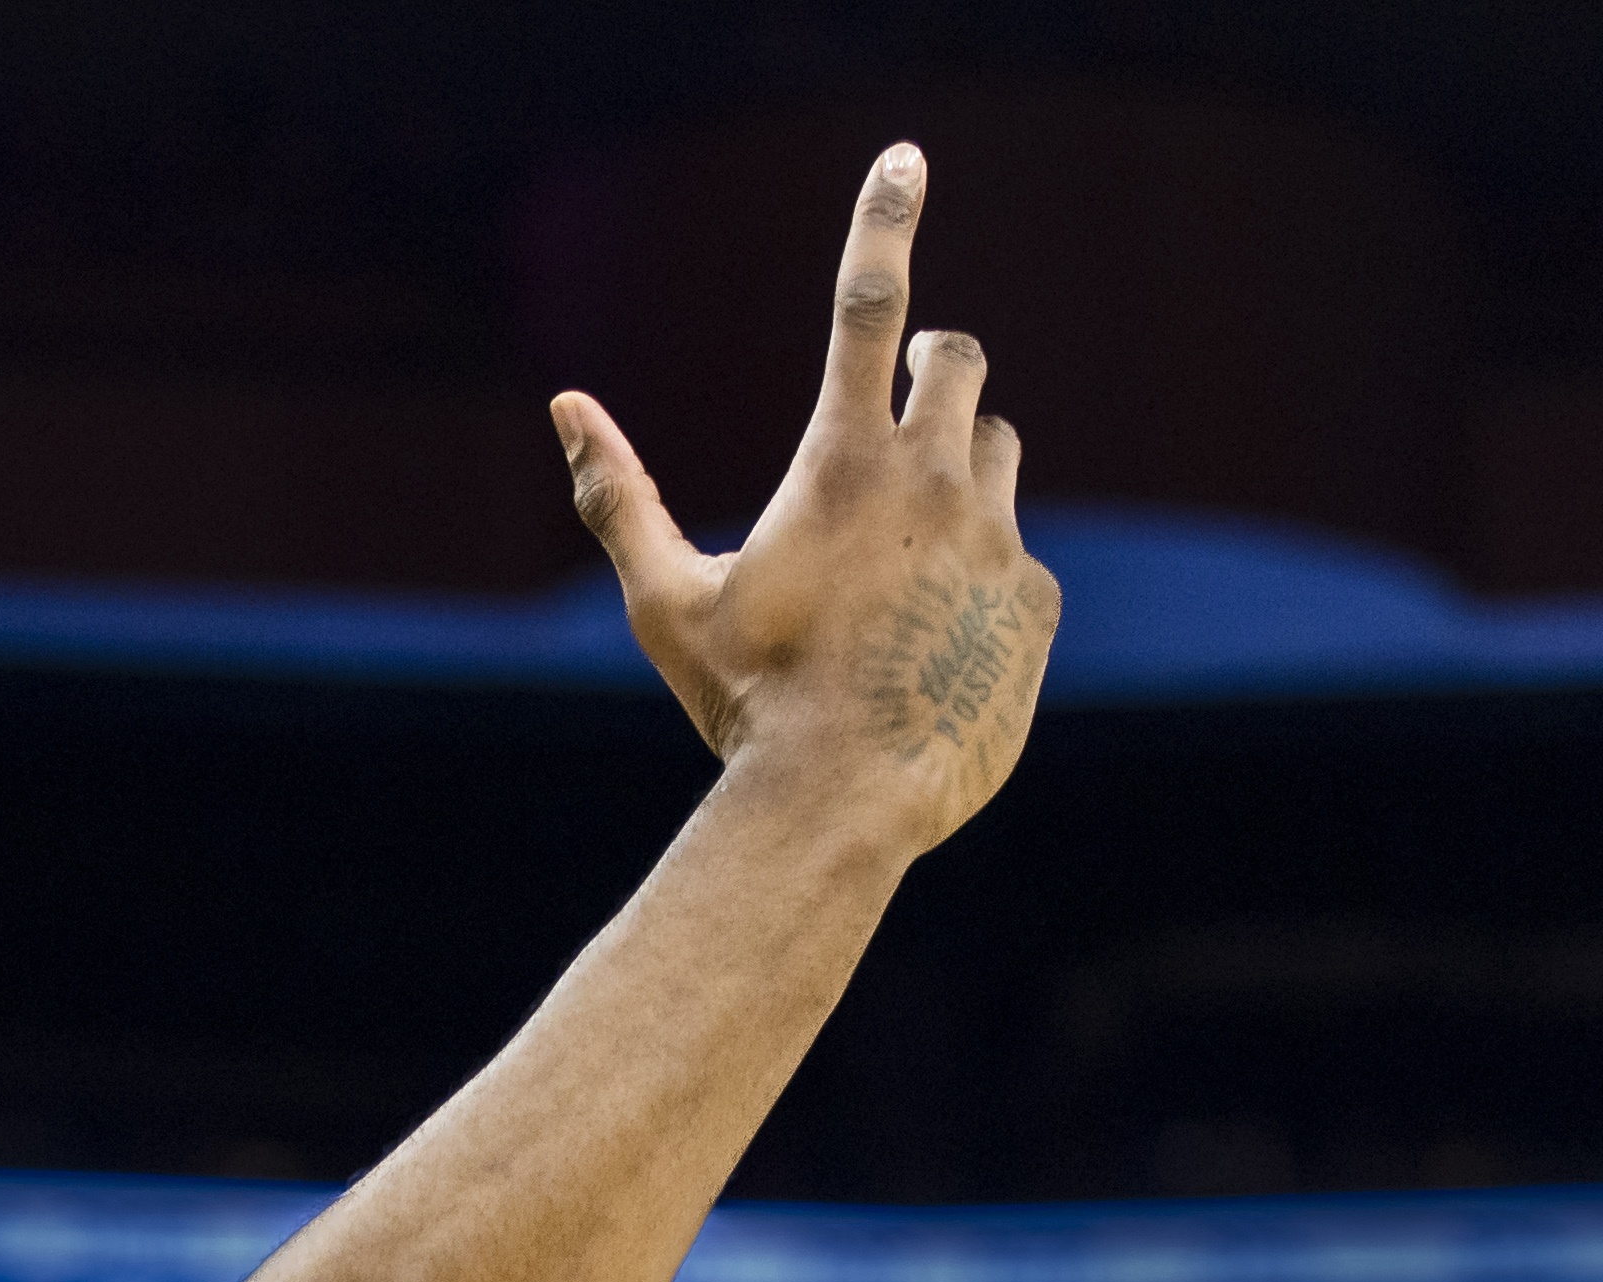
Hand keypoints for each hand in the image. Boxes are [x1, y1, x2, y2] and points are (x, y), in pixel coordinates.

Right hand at [552, 142, 1057, 857]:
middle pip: (958, 362)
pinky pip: (1017, 552)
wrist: (846, 804)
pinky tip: (929, 639)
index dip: (882, 219)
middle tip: (897, 414)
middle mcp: (934, 481)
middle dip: (931, 368)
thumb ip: (617, 497)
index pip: (867, 304)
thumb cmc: (743, 703)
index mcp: (841, 465)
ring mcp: (996, 538)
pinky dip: (977, 574)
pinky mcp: (1036, 599)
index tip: (903, 156)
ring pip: (997, 448)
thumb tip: (566, 408)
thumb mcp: (666, 602)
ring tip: (904, 549)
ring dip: (960, 466)